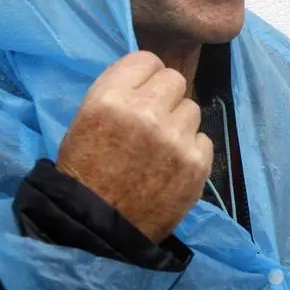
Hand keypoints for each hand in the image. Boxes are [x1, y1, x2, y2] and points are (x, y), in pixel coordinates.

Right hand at [57, 52, 211, 243]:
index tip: (141, 93)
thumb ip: (120, 93)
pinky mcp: (196, 164)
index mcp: (111, 98)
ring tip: (160, 148)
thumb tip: (152, 78)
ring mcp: (175, 139)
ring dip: (179, 124)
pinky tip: (172, 166)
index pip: (146, 60)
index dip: (144, 77)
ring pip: (192, 109)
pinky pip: (204, 139)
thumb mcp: (87, 119)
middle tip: (153, 120)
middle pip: (175, 80)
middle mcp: (146, 113)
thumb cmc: (85, 172)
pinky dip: (191, 151)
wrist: (96, 229)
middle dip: (165, 97)